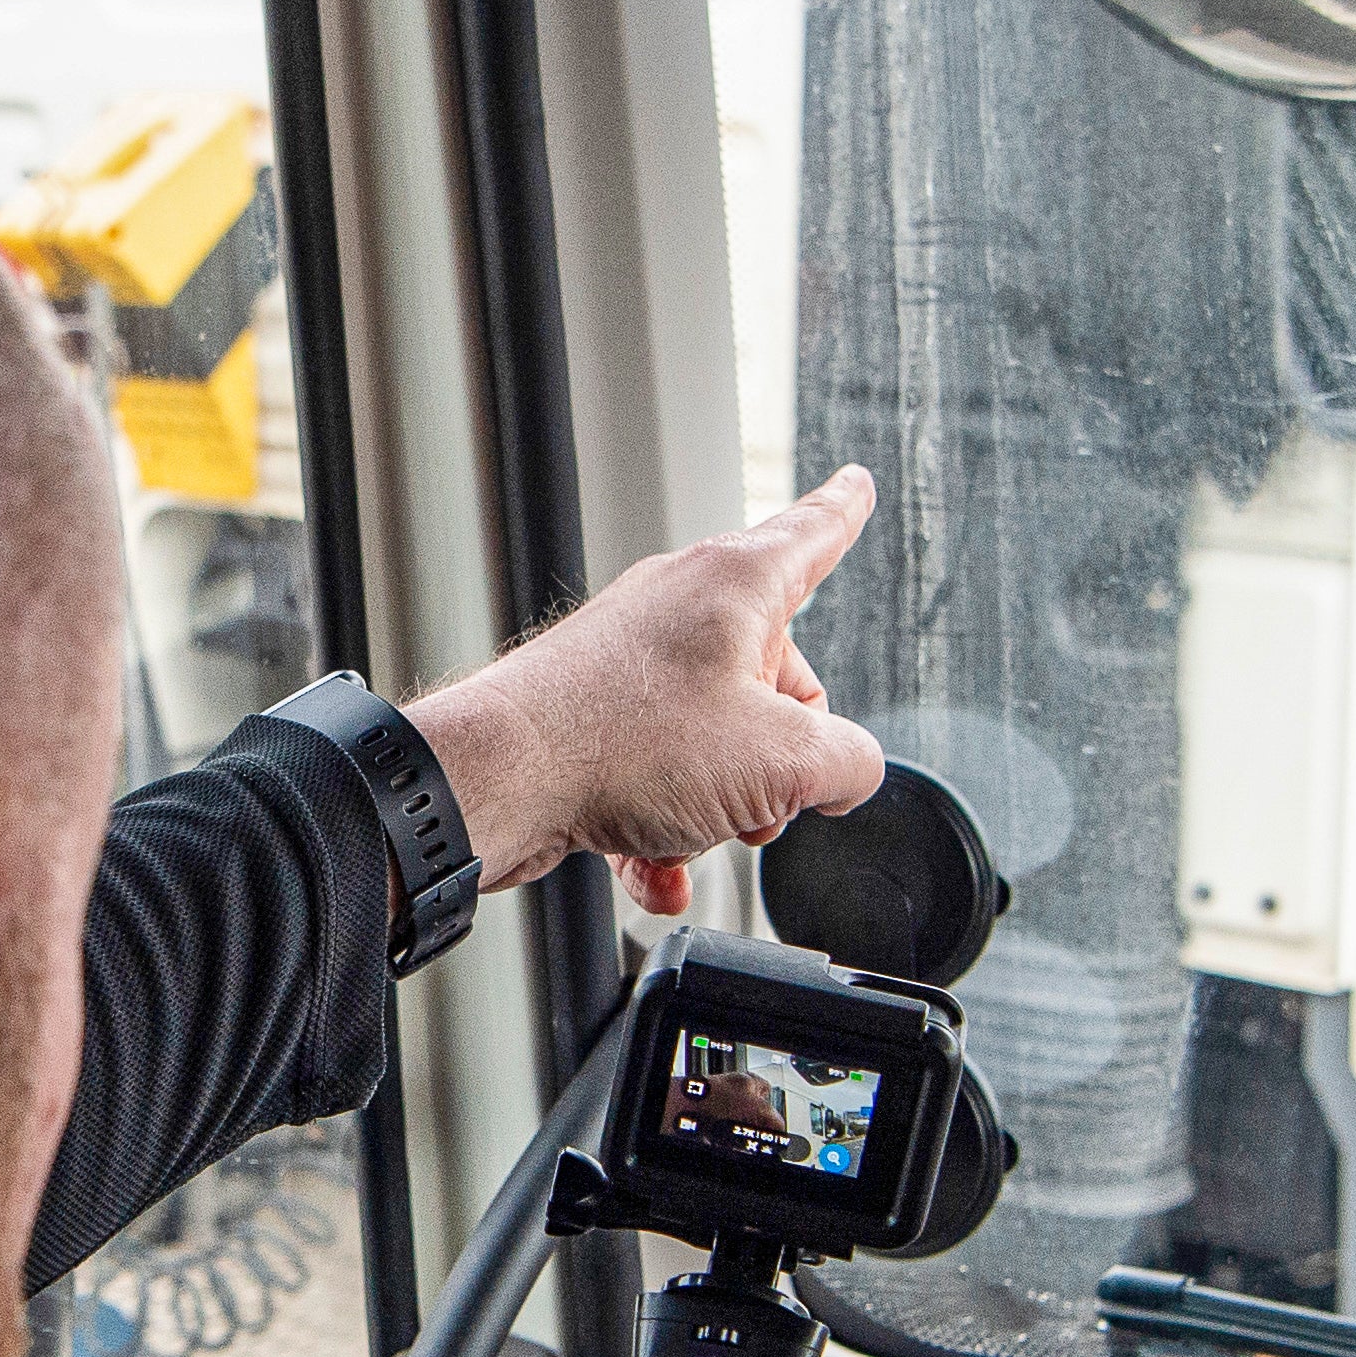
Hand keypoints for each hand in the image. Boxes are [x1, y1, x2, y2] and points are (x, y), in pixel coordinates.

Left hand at [407, 470, 888, 912]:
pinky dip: (663, 830)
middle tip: (766, 799)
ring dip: (720, 805)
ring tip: (699, 832)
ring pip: (713, 740)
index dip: (845, 512)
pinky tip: (658, 872)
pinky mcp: (588, 717)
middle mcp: (679, 608)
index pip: (812, 533)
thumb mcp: (781, 761)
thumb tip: (849, 772)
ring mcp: (628, 662)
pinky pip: (653, 777)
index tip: (856, 484)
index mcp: (735, 584)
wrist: (499, 780)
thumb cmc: (624, 743)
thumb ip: (847, 762)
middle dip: (781, 755)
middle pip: (773, 677)